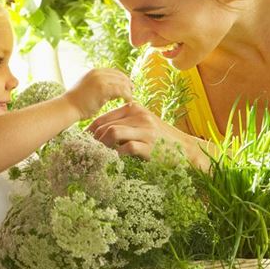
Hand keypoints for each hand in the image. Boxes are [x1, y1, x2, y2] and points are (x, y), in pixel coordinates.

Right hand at [62, 68, 132, 119]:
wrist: (68, 107)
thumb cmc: (77, 102)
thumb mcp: (89, 89)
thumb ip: (101, 87)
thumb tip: (115, 92)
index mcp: (94, 71)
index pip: (114, 72)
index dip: (123, 79)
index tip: (128, 86)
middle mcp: (98, 73)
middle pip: (120, 76)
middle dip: (128, 84)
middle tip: (132, 92)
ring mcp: (100, 79)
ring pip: (122, 82)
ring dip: (128, 90)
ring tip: (131, 98)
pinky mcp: (103, 89)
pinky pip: (121, 90)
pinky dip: (127, 96)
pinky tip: (129, 102)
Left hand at [87, 102, 210, 167]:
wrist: (185, 149)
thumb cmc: (160, 138)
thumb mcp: (143, 124)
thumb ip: (125, 123)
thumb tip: (100, 132)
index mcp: (135, 108)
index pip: (105, 116)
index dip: (91, 128)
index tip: (84, 139)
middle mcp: (140, 116)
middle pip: (106, 125)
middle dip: (94, 139)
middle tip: (87, 150)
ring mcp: (145, 130)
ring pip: (113, 132)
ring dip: (102, 145)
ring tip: (99, 154)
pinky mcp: (150, 145)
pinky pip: (126, 148)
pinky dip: (117, 154)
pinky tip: (114, 159)